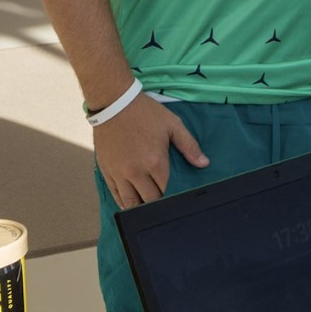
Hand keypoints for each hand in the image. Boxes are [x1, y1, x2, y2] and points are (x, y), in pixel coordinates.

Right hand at [93, 95, 207, 207]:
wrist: (115, 104)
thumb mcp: (173, 125)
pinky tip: (130, 204)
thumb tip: (204, 164)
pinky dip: (123, 202)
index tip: (178, 196)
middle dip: (158, 201)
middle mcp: (135, 173)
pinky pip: (116, 194)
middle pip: (149, 199)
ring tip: (148, 207)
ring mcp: (119, 174)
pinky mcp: (106, 171)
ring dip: (140, 206)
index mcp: (155, 163)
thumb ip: (189, 146)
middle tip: (164, 200)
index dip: (173, 195)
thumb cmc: (146, 114)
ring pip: (130, 202)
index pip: (166, 190)